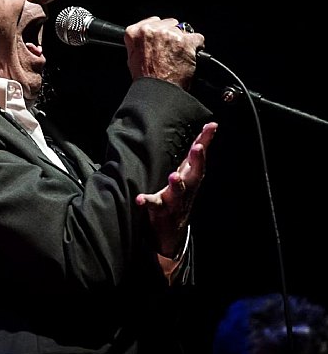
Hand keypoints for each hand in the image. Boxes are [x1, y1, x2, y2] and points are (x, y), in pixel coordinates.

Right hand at [124, 17, 204, 88]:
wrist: (158, 91)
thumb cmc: (146, 79)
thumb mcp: (132, 58)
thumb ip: (139, 43)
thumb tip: (147, 39)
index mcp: (135, 32)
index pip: (153, 21)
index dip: (160, 31)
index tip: (163, 39)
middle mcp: (151, 30)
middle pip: (170, 23)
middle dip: (172, 35)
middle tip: (171, 50)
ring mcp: (169, 34)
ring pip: (184, 30)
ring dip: (184, 41)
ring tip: (180, 55)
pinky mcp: (185, 41)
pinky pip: (197, 38)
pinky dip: (197, 46)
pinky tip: (191, 56)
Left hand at [135, 121, 217, 257]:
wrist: (173, 229)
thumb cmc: (182, 191)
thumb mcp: (189, 170)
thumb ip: (199, 148)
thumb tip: (212, 124)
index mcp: (192, 176)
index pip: (200, 157)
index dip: (206, 141)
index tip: (211, 127)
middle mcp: (187, 188)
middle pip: (195, 174)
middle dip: (198, 160)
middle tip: (198, 148)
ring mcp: (175, 200)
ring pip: (178, 192)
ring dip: (177, 184)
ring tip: (174, 176)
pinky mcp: (161, 210)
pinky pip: (155, 206)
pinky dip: (148, 202)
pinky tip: (140, 199)